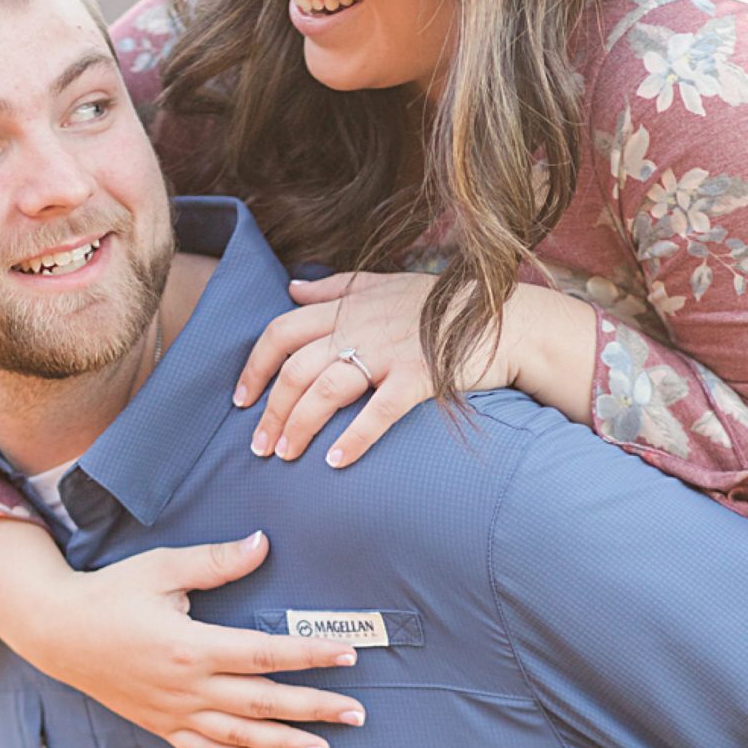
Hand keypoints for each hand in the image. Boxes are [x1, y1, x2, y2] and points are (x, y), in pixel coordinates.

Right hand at [24, 531, 365, 747]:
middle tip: (356, 715)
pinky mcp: (160, 724)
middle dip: (314, 708)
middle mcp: (186, 686)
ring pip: (239, 735)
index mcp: (191, 646)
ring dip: (285, 744)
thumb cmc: (111, 593)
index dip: (309, 654)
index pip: (264, 654)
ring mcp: (173, 711)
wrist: (57, 632)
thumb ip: (215, 562)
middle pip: (262, 702)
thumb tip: (262, 544)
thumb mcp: (161, 568)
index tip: (347, 654)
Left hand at [234, 272, 593, 466]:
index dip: (254, 367)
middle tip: (258, 447)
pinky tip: (335, 463)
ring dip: (299, 427)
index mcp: (346, 307)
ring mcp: (390, 352)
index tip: (241, 399)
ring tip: (285, 458)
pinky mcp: (420, 377)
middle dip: (270, 411)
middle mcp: (360, 327)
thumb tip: (291, 289)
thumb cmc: (444, 305)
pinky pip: (378, 411)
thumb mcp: (385, 284)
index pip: (280, 332)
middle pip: (295, 370)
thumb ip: (335, 288)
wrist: (507, 318)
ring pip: (325, 391)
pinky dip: (353, 438)